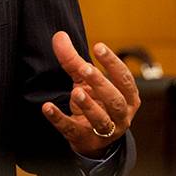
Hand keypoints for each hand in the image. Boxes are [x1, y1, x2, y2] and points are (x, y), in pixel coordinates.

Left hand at [41, 32, 139, 156]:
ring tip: (76, 91)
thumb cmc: (95, 102)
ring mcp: (105, 131)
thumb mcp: (86, 81)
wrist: (92, 138)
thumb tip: (59, 36)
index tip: (98, 47)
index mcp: (128, 98)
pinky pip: (72, 130)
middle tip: (86, 69)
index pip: (125, 79)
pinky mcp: (85, 140)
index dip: (113, 63)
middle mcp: (121, 116)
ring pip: (100, 120)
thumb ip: (74, 60)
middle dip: (102, 84)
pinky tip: (47, 107)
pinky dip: (59, 119)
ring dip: (88, 106)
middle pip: (115, 100)